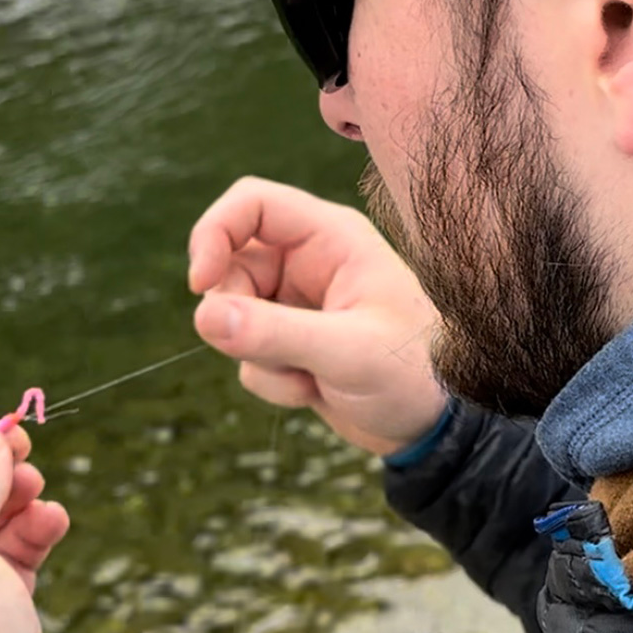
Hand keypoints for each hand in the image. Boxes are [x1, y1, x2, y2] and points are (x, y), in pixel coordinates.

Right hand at [189, 177, 446, 455]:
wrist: (432, 428)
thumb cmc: (414, 374)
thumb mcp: (349, 353)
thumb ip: (276, 334)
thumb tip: (203, 316)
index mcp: (332, 238)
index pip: (252, 204)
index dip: (214, 232)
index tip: (200, 283)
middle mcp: (308, 262)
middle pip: (230, 263)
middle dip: (236, 314)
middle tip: (265, 351)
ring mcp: (295, 303)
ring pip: (233, 315)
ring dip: (261, 358)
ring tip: (312, 379)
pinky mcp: (287, 341)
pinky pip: (245, 353)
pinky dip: (272, 382)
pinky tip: (314, 392)